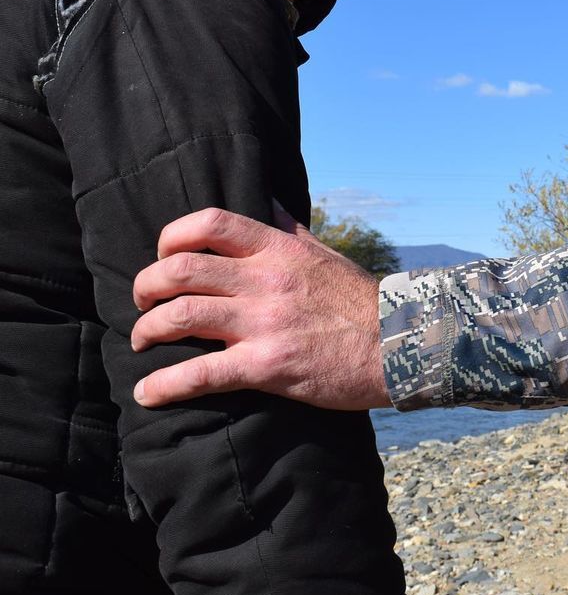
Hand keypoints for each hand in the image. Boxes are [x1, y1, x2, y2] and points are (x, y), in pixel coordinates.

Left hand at [130, 203, 391, 410]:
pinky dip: (164, 386)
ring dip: (147, 331)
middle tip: (143, 304)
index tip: (163, 258)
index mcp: (280, 249)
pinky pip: (201, 374)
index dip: (172, 237)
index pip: (210, 223)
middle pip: (181, 270)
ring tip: (142, 342)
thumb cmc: (359, 301)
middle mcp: (267, 280)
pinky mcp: (268, 365)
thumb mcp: (324, 253)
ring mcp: (265, 322)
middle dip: (146, 287)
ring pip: (181, 316)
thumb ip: (288, 229)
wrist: (398, 346)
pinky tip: (147, 393)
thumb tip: (268, 200)